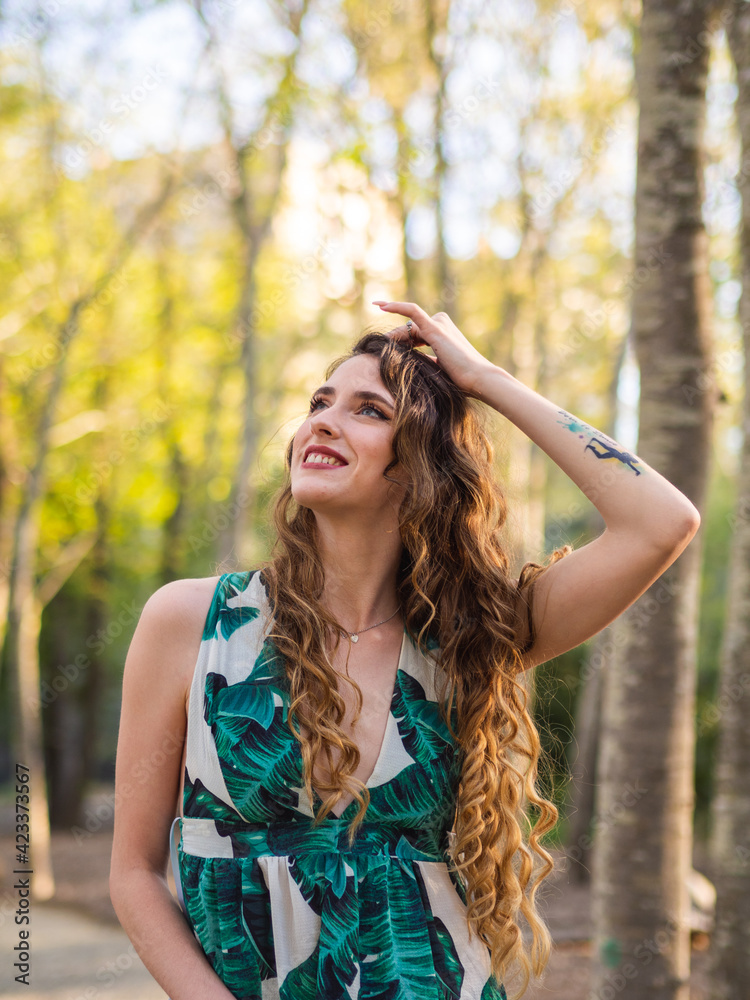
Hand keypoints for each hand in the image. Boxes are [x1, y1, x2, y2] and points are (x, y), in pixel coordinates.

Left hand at [372, 300, 494, 399]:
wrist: (478, 379)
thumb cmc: (462, 380)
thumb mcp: (438, 368)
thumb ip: (425, 360)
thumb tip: (409, 361)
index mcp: (443, 333)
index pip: (415, 334)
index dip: (401, 343)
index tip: (386, 349)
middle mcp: (441, 323)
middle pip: (409, 330)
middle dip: (395, 341)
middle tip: (378, 349)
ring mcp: (438, 324)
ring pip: (408, 327)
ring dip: (393, 337)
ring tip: (379, 344)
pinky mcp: (435, 328)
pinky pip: (412, 312)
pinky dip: (396, 306)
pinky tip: (381, 306)